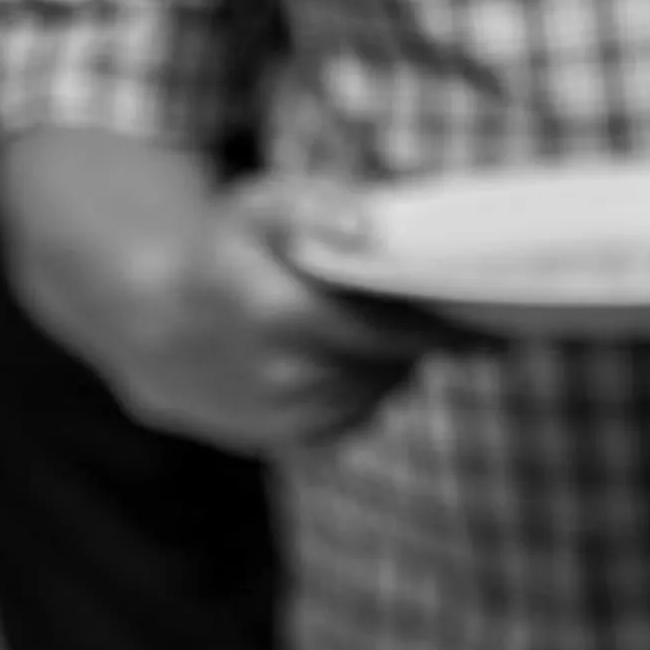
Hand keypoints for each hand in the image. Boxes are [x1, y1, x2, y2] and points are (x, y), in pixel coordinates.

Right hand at [118, 177, 463, 453]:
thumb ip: (316, 206)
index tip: (495, 331)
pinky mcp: (281, 445)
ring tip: (377, 336)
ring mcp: (281, 418)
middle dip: (413, 344)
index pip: (390, 331)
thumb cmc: (220, 253)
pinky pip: (351, 424)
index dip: (446, 334)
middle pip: (389, 367)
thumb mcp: (259, 205)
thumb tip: (371, 226)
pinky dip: (361, 396)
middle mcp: (283, 377)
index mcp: (281, 315)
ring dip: (388, 370)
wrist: (155, 327)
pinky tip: (345, 366)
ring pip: (374, 398)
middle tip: (425, 314)